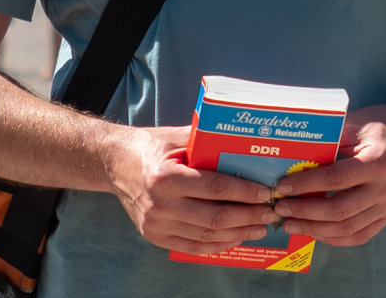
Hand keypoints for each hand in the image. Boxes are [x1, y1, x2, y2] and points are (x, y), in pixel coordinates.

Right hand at [104, 125, 277, 254]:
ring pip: (207, 235)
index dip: (245, 192)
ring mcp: (156, 224)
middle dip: (248, 216)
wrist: (114, 164)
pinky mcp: (155, 236)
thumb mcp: (177, 137)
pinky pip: (193, 247)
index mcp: (166, 177)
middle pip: (215, 217)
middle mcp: (160, 204)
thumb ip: (207, 141)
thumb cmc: (151, 146)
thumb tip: (245, 145)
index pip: (215, 188)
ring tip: (259, 226)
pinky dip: (218, 244)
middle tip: (270, 212)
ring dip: (238, 232)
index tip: (266, 193)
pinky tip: (236, 237)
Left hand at [270, 100, 385, 246]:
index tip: (282, 186)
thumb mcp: (354, 124)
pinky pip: (358, 236)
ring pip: (347, 228)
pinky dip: (333, 237)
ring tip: (290, 223)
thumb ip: (327, 141)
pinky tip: (313, 231)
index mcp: (379, 161)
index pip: (336, 179)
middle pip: (340, 210)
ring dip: (314, 229)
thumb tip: (290, 158)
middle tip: (280, 208)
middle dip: (305, 212)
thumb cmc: (378, 127)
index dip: (306, 185)